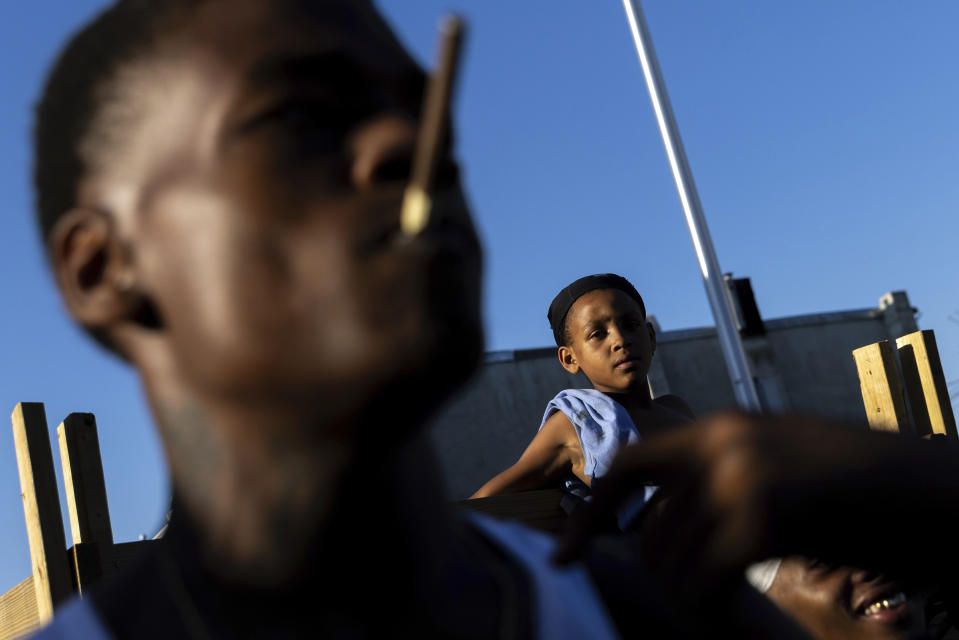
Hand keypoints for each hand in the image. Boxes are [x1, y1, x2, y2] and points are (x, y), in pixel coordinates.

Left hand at [555, 411, 934, 600]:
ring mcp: (740, 476)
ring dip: (690, 602)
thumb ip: (724, 477)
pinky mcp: (762, 519)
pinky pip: (701, 586)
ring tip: (728, 614)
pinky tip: (739, 625)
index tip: (564, 554)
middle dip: (660, 578)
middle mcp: (722, 444)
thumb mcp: (782, 464)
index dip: (592, 513)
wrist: (936, 491)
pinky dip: (709, 617)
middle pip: (649, 529)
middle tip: (696, 608)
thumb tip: (672, 520)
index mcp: (723, 428)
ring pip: (670, 561)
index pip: (629, 466)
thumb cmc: (863, 489)